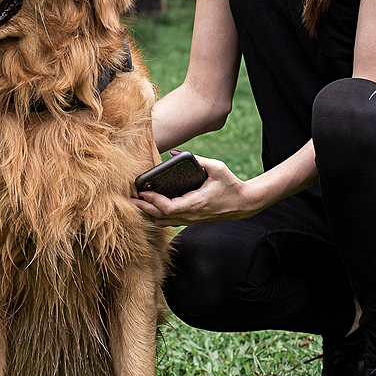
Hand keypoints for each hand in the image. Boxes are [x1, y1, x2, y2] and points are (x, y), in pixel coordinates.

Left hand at [132, 154, 262, 227]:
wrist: (243, 204)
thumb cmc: (231, 185)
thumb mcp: (217, 168)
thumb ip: (198, 159)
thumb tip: (174, 153)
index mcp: (196, 203)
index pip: (168, 208)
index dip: (153, 201)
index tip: (143, 191)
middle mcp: (192, 215)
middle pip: (161, 217)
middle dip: (144, 208)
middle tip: (131, 198)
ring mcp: (191, 220)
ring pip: (164, 223)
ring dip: (149, 214)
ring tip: (138, 203)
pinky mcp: (191, 220)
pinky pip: (170, 222)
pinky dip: (157, 217)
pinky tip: (150, 209)